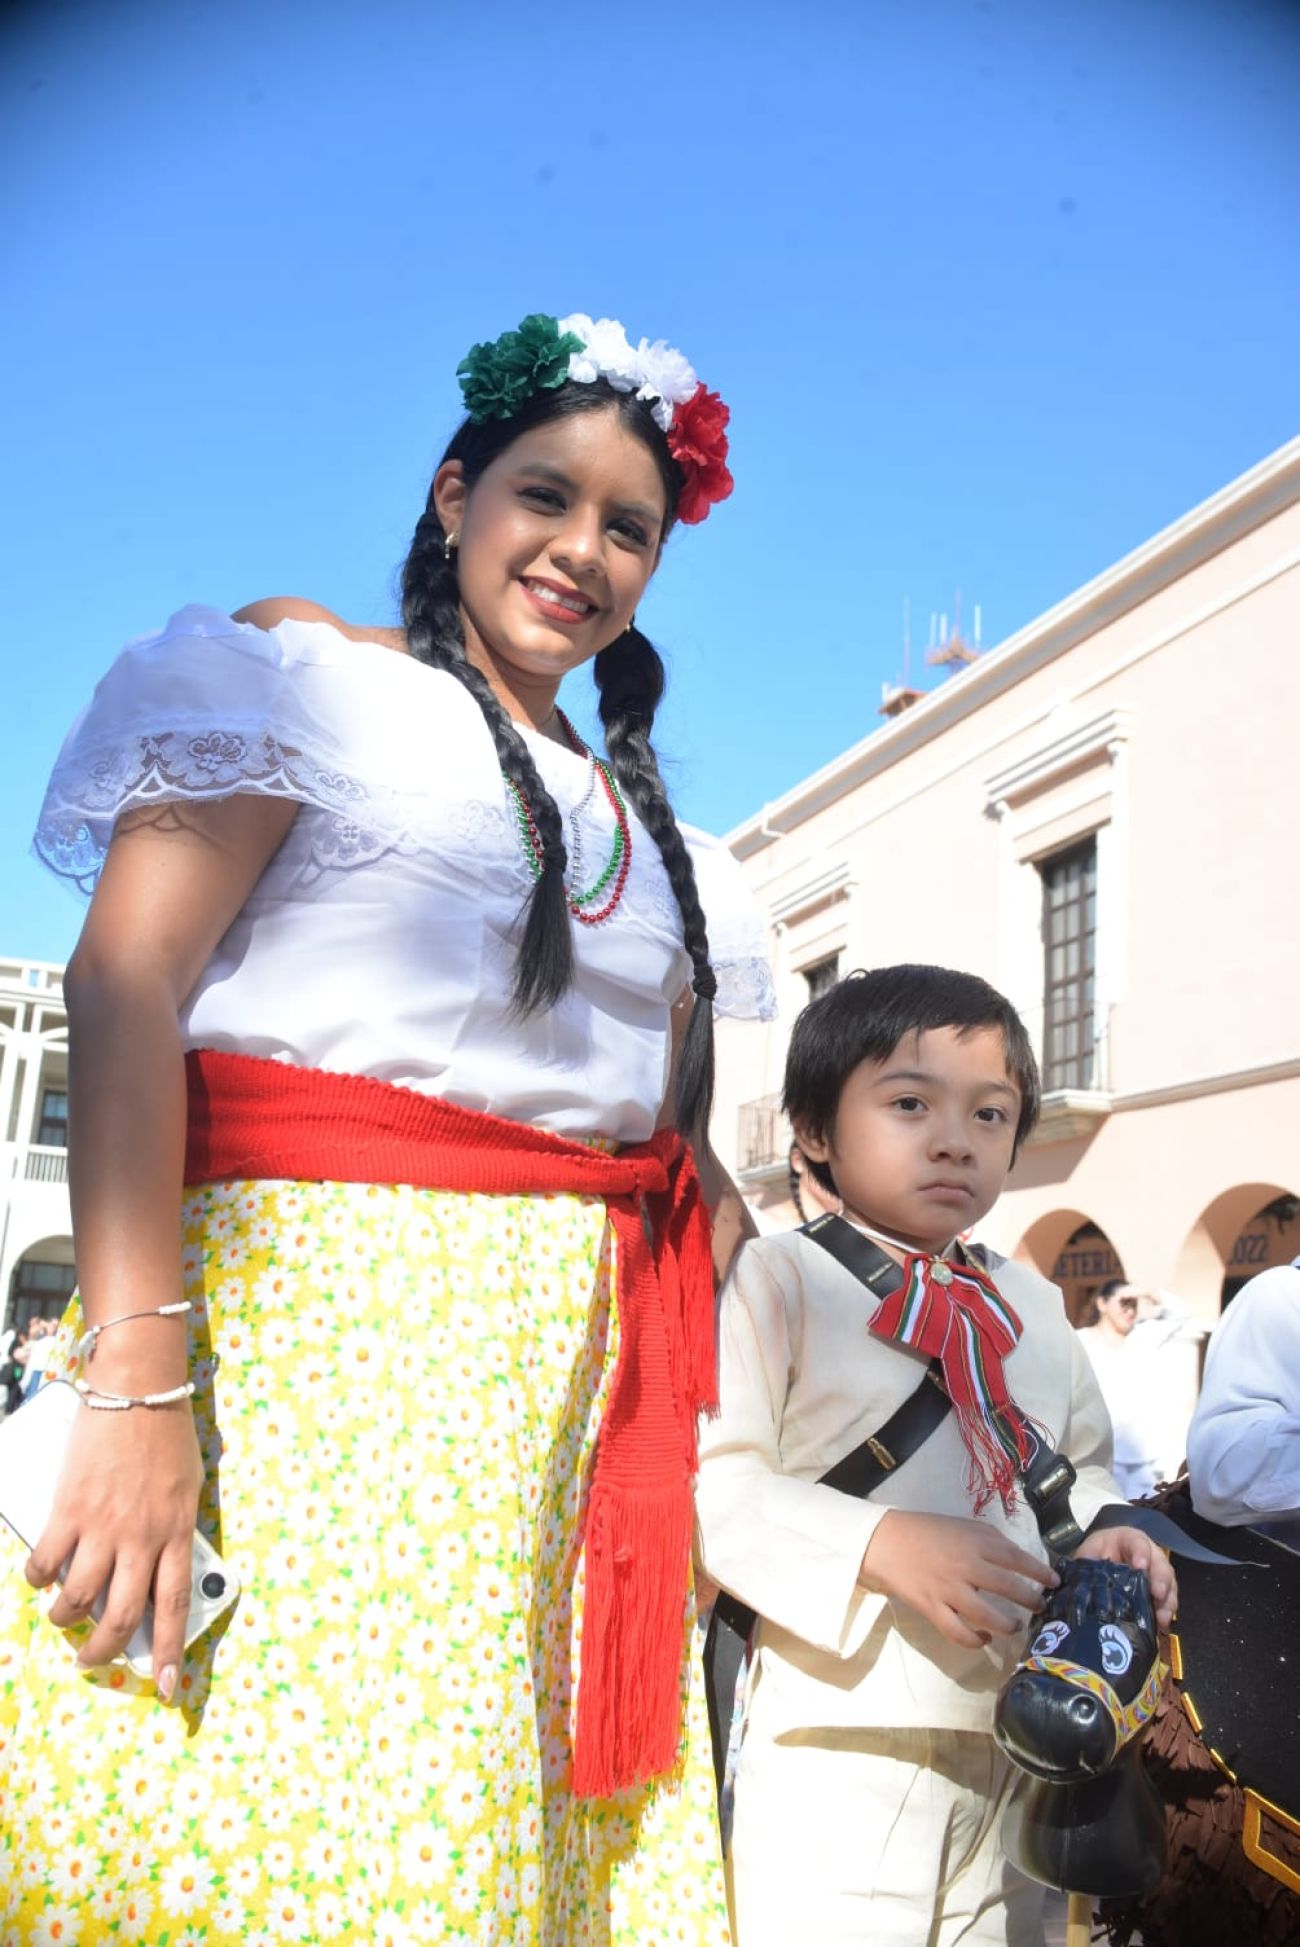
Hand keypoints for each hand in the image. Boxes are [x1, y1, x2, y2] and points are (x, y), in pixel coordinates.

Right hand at [25, 1398, 203, 1697]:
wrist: (138, 1391)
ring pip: (79, 1598)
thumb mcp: (188, 1487)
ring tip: (62, 1618)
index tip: (169, 1687)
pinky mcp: (69, 1511)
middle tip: (91, 1660)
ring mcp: (103, 1526)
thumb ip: (175, 1528)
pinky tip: (41, 1578)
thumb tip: (159, 1566)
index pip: (174, 1605)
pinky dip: (40, 1579)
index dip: (169, 1651)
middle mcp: (142, 1537)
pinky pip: (47, 1562)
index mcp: (178, 1532)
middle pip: (123, 1614)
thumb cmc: (167, 1434)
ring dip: (66, 1619)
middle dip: (104, 1649)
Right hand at [859, 1510, 1058, 1649]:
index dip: (1040, 1572)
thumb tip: (1018, 1559)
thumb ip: (991, 1540)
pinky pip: (959, 1633)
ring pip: (988, 1616)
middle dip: (1031, 1600)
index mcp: (976, 1542)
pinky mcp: (933, 1609)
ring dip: (1008, 1624)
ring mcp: (950, 1590)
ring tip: (1017, 1626)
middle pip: (1009, 1587)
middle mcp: (967, 1566)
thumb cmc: (928, 1530)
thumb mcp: (964, 1525)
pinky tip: (983, 1638)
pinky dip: (975, 1640)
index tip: (1056, 1582)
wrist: (887, 1541)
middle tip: (1041, 1607)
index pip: (1017, 1558)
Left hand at [1072, 1524, 1176, 1630]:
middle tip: (1158, 1594)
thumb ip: (1084, 1562)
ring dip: (1167, 1600)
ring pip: (1168, 1583)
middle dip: (1161, 1579)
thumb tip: (1074, 1577)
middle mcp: (1147, 1554)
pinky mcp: (1157, 1592)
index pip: (1137, 1542)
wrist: (1097, 1570)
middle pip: (1160, 1563)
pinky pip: (1168, 1600)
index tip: (1140, 1567)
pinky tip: (1162, 1624)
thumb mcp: (1086, 1555)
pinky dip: (1167, 1612)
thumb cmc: (1094, 1557)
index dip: (1141, 1553)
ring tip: (1162, 1616)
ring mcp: (1154, 1574)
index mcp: (1127, 1540)